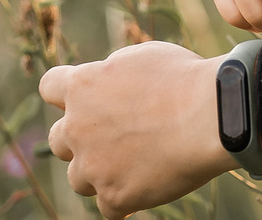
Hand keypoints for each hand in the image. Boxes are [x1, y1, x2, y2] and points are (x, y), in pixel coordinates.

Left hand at [39, 40, 227, 217]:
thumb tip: (104, 82)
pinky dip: (126, 197)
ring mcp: (93, 166)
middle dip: (80, 138)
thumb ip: (112, 71)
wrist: (211, 116)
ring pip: (79, 178)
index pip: (50, 87)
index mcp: (83, 86)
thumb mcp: (143, 56)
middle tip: (115, 136)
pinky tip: (148, 184)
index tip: (89, 98)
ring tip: (136, 163)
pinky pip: (109, 206)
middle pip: (58, 140)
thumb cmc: (184, 79)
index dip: (67, 93)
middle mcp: (78, 127)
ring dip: (99, 172)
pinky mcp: (114, 196)